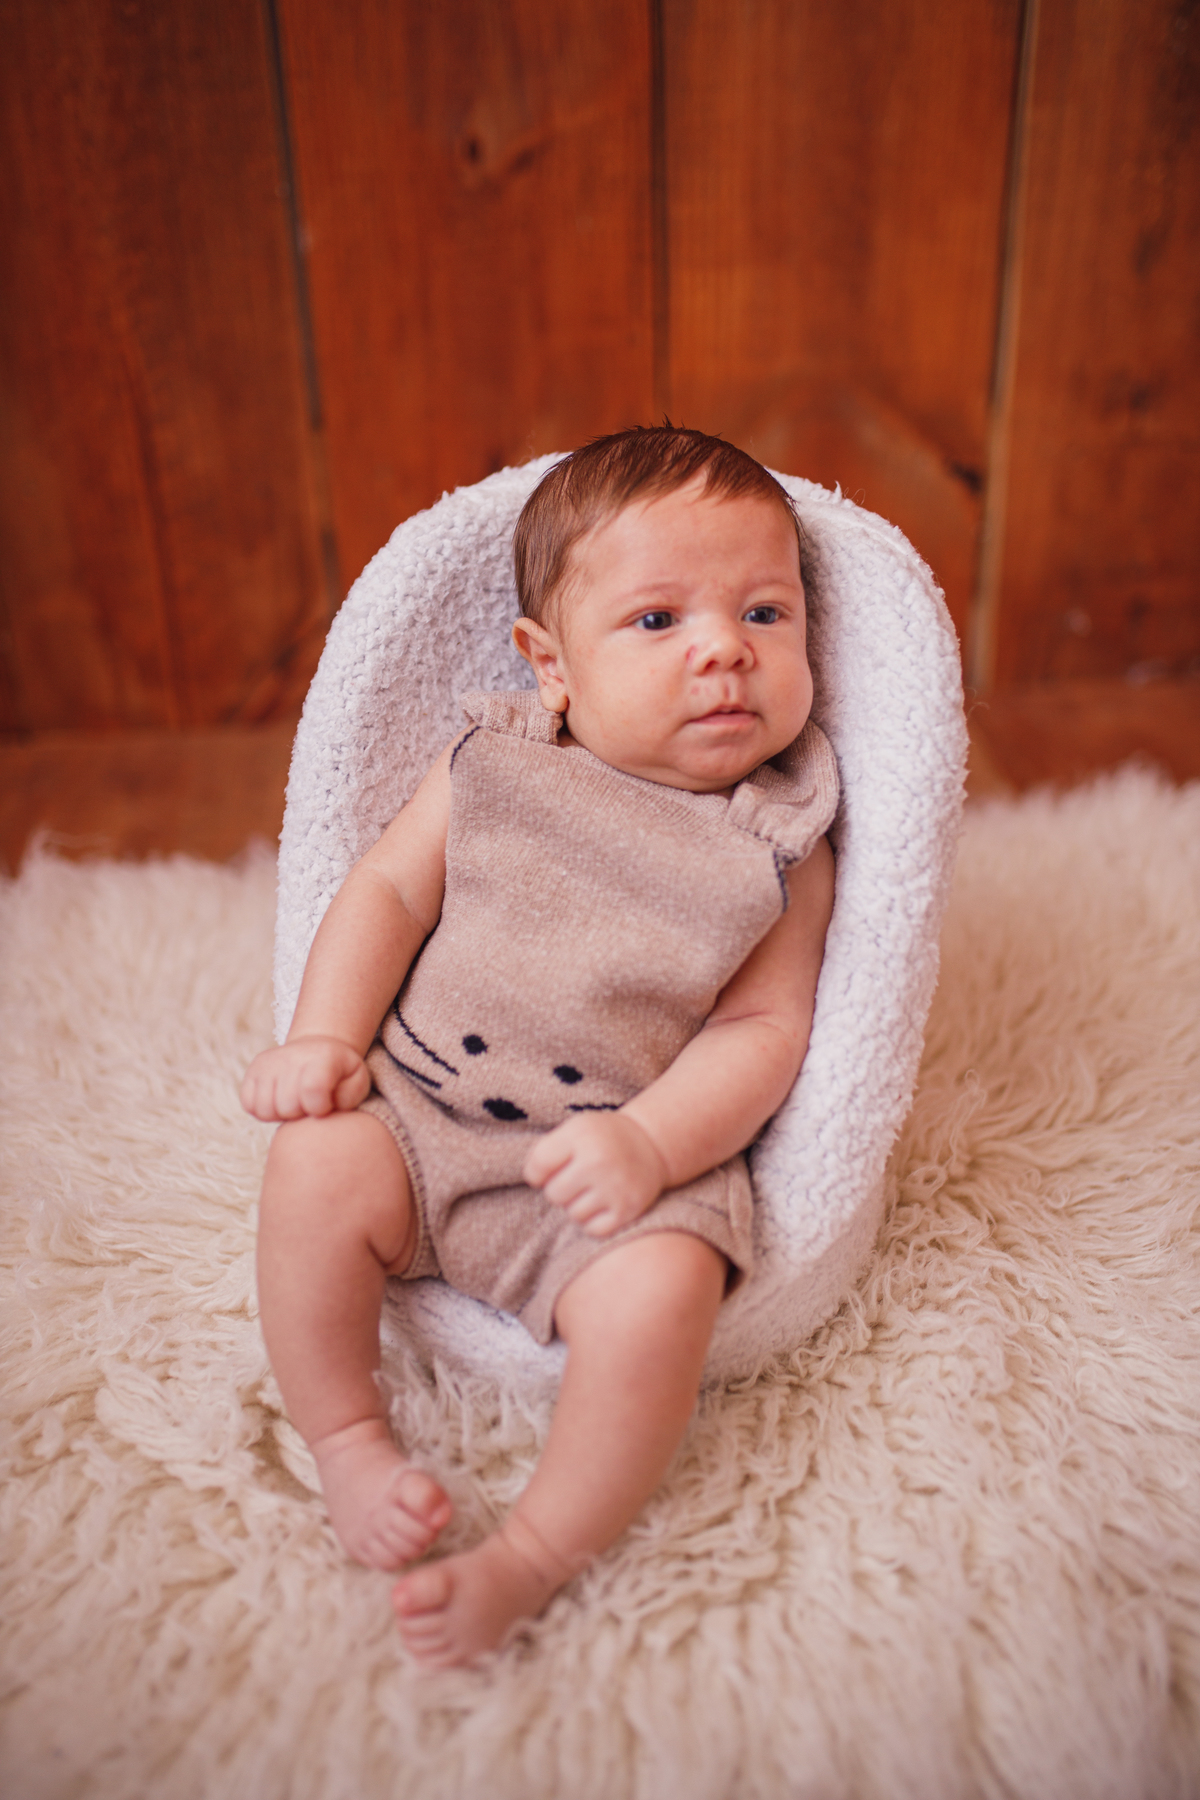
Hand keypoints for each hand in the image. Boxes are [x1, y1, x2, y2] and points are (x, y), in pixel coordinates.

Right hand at [239, 1035, 370, 1121]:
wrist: (317, 1049)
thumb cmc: (340, 1073)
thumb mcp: (357, 1081)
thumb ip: (350, 1096)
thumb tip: (324, 1107)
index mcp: (322, 1057)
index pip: (312, 1091)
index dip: (320, 1108)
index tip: (326, 1104)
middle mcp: (291, 1056)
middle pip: (287, 1107)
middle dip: (301, 1113)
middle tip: (310, 1103)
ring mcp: (268, 1063)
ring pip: (265, 1110)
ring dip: (282, 1114)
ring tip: (296, 1103)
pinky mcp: (253, 1070)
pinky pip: (249, 1105)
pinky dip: (264, 1110)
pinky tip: (280, 1100)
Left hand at [523, 1111, 668, 1237]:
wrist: (652, 1144)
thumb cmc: (604, 1138)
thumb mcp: (576, 1129)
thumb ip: (547, 1150)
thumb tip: (532, 1179)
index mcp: (581, 1135)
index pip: (537, 1168)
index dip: (537, 1173)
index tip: (549, 1170)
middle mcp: (598, 1160)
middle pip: (554, 1194)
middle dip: (560, 1189)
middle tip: (577, 1179)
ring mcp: (614, 1186)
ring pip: (573, 1214)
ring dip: (578, 1205)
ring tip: (593, 1189)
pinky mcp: (628, 1208)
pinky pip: (592, 1229)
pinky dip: (594, 1221)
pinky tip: (603, 1202)